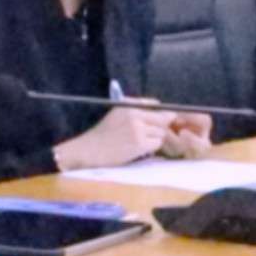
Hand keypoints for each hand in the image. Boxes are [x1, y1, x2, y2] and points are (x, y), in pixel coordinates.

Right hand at [53, 104, 209, 171]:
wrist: (88, 151)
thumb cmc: (102, 135)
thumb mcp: (117, 115)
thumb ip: (138, 112)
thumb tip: (168, 115)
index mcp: (128, 104)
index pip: (155, 105)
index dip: (160, 115)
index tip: (156, 123)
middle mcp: (134, 113)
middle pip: (163, 119)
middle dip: (159, 128)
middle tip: (148, 136)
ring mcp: (137, 128)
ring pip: (161, 132)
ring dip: (155, 139)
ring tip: (139, 143)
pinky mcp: (139, 143)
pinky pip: (156, 144)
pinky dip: (151, 148)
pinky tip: (138, 150)